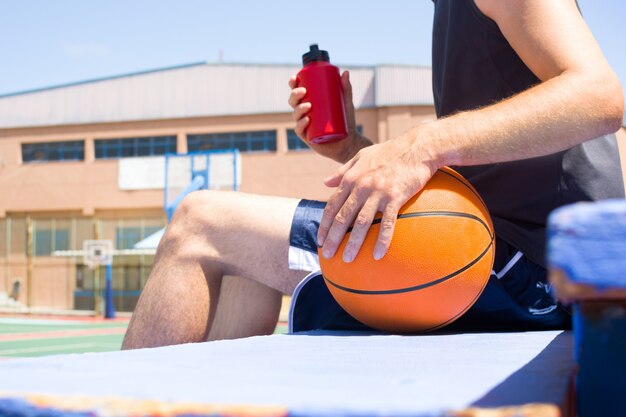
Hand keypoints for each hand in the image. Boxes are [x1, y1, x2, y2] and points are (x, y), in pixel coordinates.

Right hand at [288, 70, 368, 162]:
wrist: (349, 142)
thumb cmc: (346, 122)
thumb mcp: (346, 103)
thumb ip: (346, 88)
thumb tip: (345, 72)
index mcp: (309, 103)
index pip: (297, 92)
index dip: (293, 84)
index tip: (294, 78)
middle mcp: (304, 114)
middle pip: (293, 102)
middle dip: (294, 95)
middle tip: (304, 91)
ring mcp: (305, 125)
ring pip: (295, 115)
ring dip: (298, 109)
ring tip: (308, 106)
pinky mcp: (308, 137)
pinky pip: (300, 130)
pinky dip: (301, 124)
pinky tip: (306, 120)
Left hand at [317, 128, 438, 261]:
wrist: (417, 147)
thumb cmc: (389, 151)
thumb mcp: (361, 156)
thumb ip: (342, 171)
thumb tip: (325, 183)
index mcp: (351, 178)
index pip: (332, 206)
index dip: (325, 225)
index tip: (320, 240)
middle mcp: (361, 186)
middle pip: (343, 217)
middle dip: (334, 238)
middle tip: (328, 255)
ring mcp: (378, 192)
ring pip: (362, 223)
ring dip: (353, 243)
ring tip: (347, 259)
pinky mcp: (396, 197)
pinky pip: (387, 223)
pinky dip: (382, 240)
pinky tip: (377, 255)